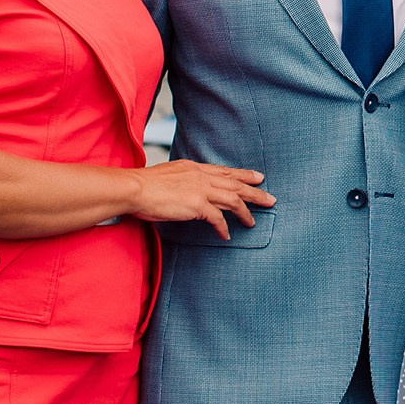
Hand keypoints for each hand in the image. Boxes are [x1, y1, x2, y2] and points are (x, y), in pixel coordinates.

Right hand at [129, 161, 273, 239]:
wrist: (134, 189)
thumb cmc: (145, 185)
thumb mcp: (169, 176)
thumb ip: (184, 181)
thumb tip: (189, 191)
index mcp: (194, 168)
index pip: (225, 171)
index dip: (244, 174)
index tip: (258, 177)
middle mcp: (201, 176)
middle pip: (235, 184)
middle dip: (255, 192)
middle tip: (270, 199)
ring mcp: (200, 190)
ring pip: (232, 200)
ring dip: (245, 212)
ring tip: (253, 222)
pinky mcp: (196, 205)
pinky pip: (217, 219)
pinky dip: (224, 228)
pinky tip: (226, 235)